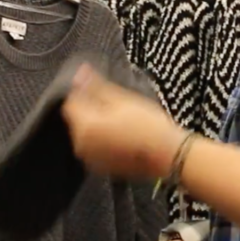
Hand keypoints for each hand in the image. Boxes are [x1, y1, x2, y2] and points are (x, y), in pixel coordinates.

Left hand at [62, 64, 182, 179]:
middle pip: (78, 119)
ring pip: (87, 134)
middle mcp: (82, 145)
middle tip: (117, 105)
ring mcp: (91, 159)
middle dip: (92, 110)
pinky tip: (125, 136)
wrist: (168, 155)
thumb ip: (96, 86)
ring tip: (124, 121)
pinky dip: (105, 140)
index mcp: (84, 126)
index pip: (71, 102)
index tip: (99, 88)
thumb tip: (81, 73)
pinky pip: (96, 148)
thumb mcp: (122, 99)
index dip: (83, 92)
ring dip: (99, 125)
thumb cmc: (149, 126)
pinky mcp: (102, 167)